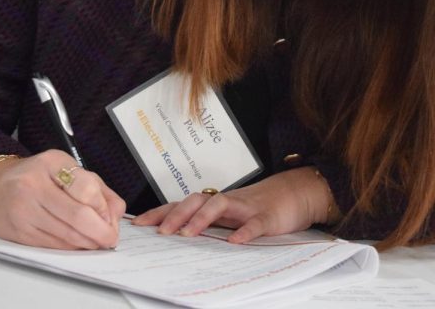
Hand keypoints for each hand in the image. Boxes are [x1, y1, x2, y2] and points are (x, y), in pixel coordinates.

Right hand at [0, 149, 124, 249]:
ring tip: (96, 242)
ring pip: (66, 235)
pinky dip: (70, 249)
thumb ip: (97, 188)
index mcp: (51, 162)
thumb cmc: (35, 177)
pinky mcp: (18, 233)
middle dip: (101, 232)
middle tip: (110, 239)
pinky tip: (76, 245)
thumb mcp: (66, 169)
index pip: (87, 188)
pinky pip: (53, 246)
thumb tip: (115, 216)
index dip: (103, 208)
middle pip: (78, 216)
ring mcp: (23, 210)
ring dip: (88, 243)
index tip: (110, 218)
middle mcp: (34, 185)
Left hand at [132, 167, 332, 243]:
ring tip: (188, 234)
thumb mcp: (230, 216)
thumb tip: (176, 236)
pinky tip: (235, 242)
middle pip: (196, 200)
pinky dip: (245, 232)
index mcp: (215, 203)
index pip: (182, 204)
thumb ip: (208, 223)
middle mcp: (226, 202)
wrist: (294, 193)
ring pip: (221, 205)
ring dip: (202, 219)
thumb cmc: (258, 207)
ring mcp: (246, 207)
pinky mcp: (267, 217)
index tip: (140, 224)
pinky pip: (255, 223)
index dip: (161, 212)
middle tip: (161, 233)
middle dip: (176, 214)